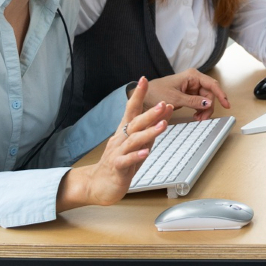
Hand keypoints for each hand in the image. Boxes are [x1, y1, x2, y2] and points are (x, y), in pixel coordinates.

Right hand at [59, 77, 172, 208]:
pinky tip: (145, 152)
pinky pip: (126, 161)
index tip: (144, 79)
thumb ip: (152, 126)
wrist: (98, 185)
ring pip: (133, 140)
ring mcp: (117, 153)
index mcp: (125, 131)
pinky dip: (136, 156)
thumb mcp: (140, 142)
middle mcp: (120, 139)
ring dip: (149, 132)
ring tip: (162, 126)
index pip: (132, 110)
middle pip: (135, 123)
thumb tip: (167, 107)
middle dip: (150, 113)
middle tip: (163, 104)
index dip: (138, 95)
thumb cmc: (121, 162)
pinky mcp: (116, 168)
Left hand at [146, 69, 229, 119]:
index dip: (221, 95)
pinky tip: (196, 115)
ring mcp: (191, 87)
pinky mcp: (188, 95)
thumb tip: (208, 103)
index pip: (212, 85)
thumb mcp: (175, 98)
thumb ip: (193, 101)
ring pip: (205, 99)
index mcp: (192, 76)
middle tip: (203, 118)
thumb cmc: (156, 92)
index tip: (226, 105)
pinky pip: (199, 102)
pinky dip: (199, 110)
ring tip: (198, 118)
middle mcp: (194, 80)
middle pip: (210, 94)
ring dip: (204, 110)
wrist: (143, 96)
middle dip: (209, 106)